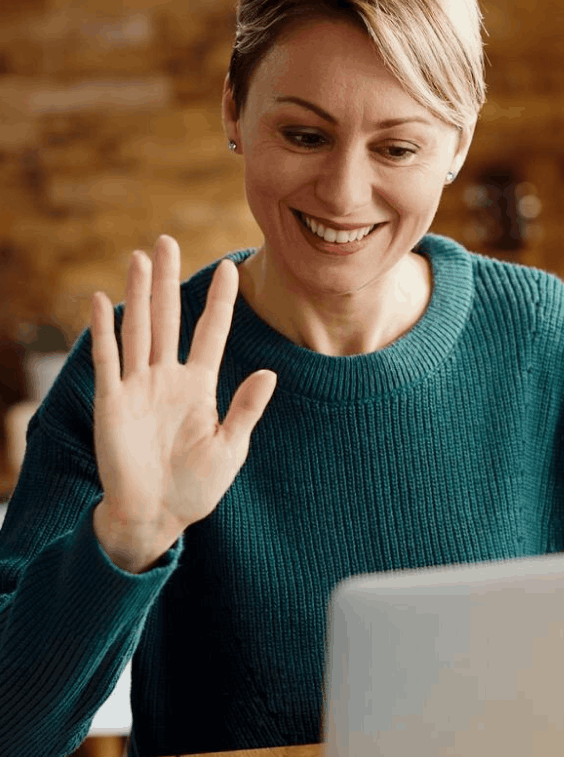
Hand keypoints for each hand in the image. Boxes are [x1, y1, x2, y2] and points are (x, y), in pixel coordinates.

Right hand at [91, 235, 276, 542]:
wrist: (156, 517)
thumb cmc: (195, 488)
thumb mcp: (230, 449)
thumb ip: (246, 410)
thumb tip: (270, 373)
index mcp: (198, 386)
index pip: (211, 333)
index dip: (219, 301)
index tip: (229, 268)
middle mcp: (166, 379)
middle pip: (168, 318)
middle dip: (167, 279)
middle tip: (166, 239)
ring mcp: (137, 387)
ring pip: (139, 329)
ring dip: (138, 293)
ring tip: (139, 257)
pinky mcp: (112, 403)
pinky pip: (107, 360)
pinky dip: (103, 330)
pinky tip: (101, 300)